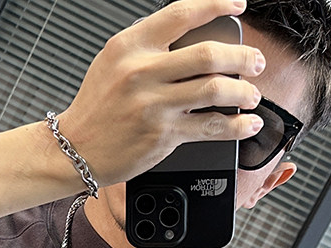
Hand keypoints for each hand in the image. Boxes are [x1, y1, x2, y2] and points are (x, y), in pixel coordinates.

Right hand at [58, 0, 265, 187]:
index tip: (238, 5)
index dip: (218, 4)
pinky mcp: (162, 135)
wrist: (75, 150)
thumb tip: (194, 37)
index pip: (183, 13)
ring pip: (215, 89)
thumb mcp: (113, 62)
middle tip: (255, 63)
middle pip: (209, 53)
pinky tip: (248, 124)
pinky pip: (211, 126)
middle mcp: (142, 72)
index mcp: (131, 46)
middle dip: (243, 57)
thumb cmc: (96, 108)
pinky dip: (237, 126)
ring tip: (252, 94)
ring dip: (244, 91)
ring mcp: (153, 105)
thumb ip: (149, 46)